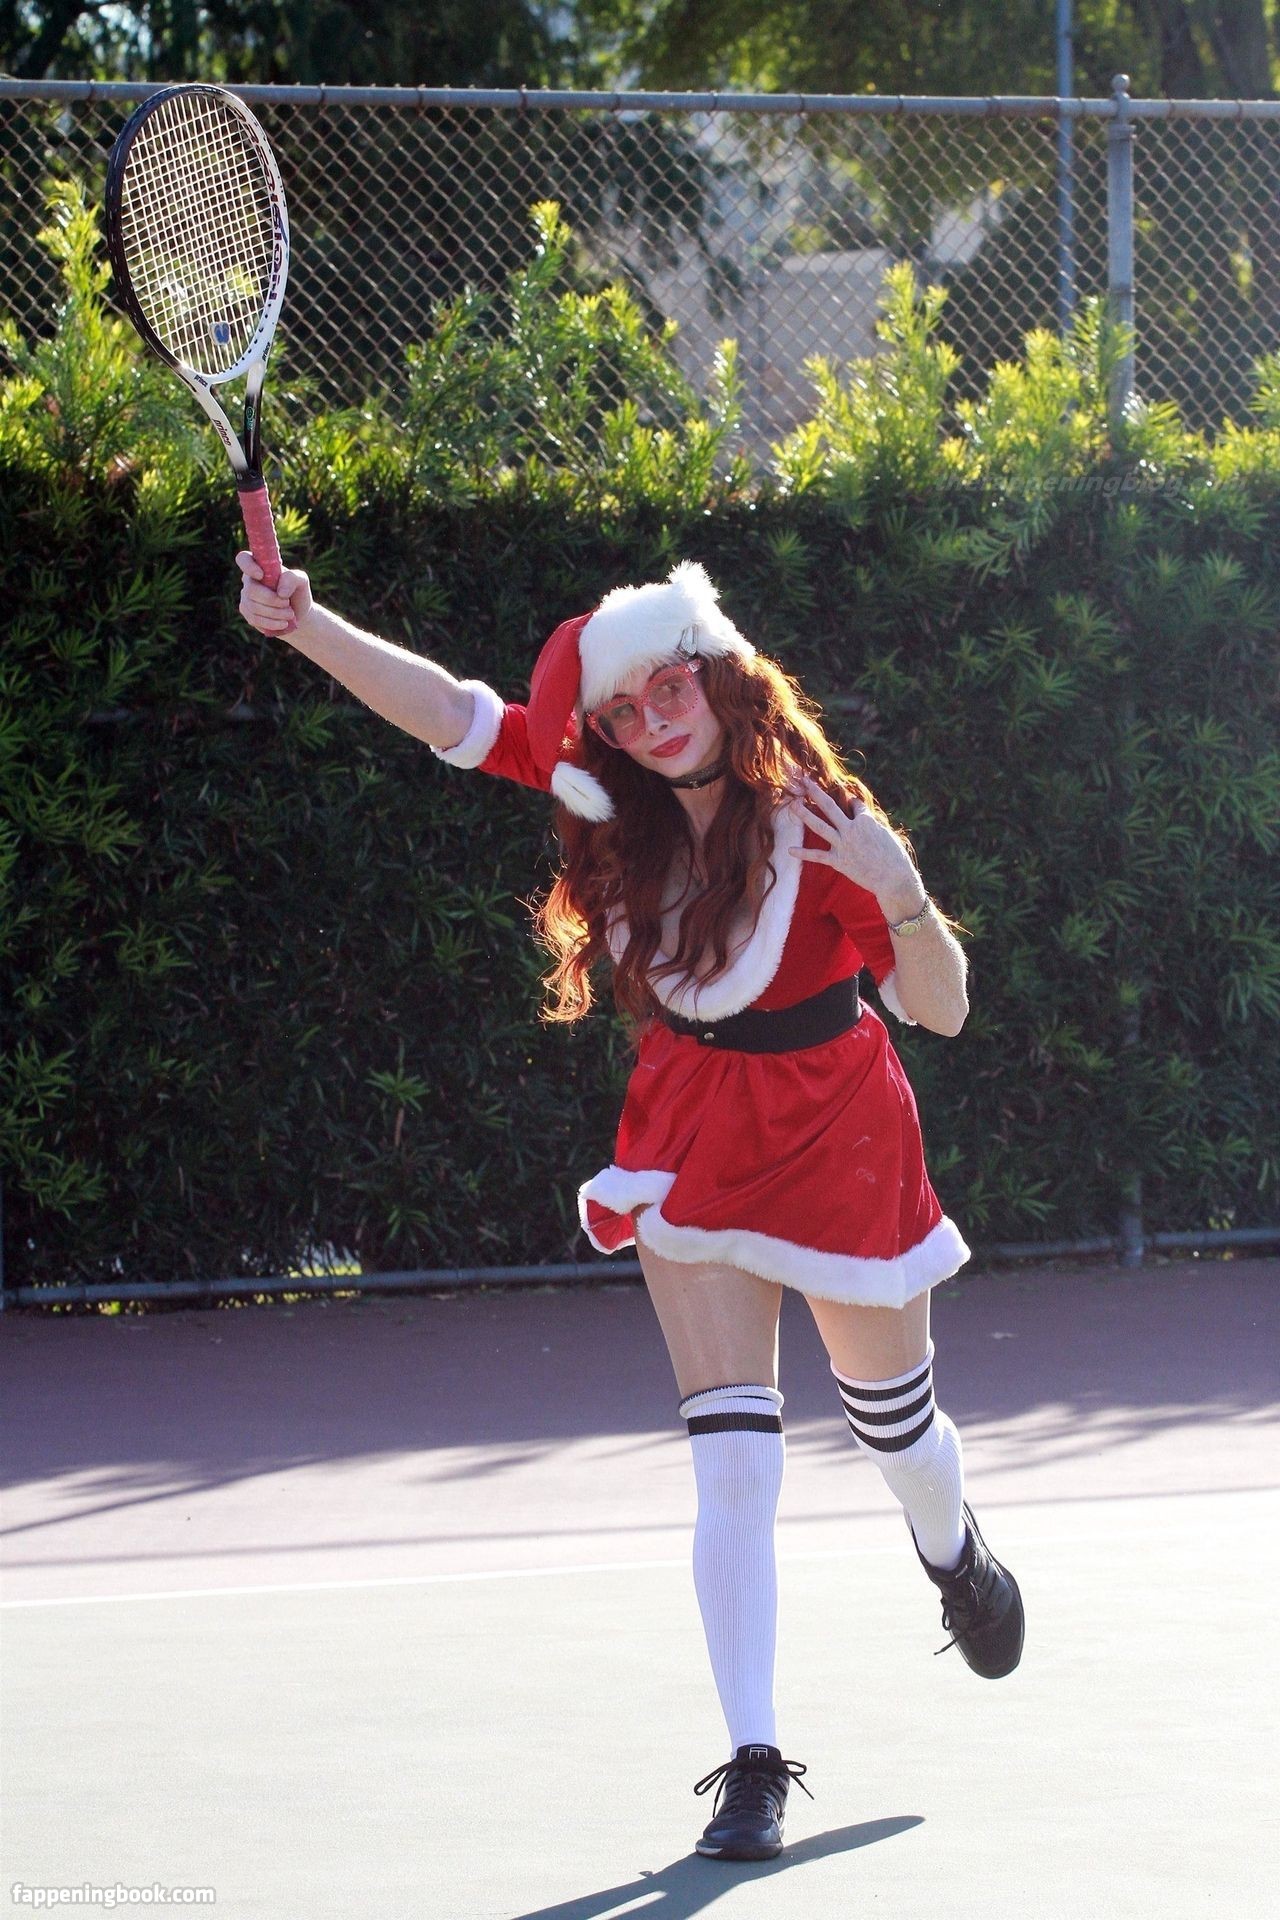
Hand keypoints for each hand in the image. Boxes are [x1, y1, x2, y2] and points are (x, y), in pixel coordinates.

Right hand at [236, 550, 312, 634]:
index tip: (261, 576)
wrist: (297, 614)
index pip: (243, 559)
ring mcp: (246, 596)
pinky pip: (254, 619)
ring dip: (275, 613)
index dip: (248, 566)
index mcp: (260, 565)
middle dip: (271, 600)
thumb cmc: (297, 592)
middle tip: (287, 604)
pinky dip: (271, 623)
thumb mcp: (301, 581)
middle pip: (251, 590)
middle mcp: (249, 579)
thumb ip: (292, 578)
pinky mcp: (247, 612)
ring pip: (253, 606)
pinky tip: (283, 623)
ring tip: (290, 615)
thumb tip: (280, 592)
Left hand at [791, 774, 923, 908]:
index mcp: (865, 820)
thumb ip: (871, 821)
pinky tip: (789, 850)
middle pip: (829, 806)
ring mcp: (843, 845)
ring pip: (819, 826)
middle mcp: (851, 829)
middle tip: (804, 781)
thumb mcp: (885, 832)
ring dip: (804, 814)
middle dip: (815, 792)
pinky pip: (817, 856)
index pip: (854, 804)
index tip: (850, 802)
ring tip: (792, 804)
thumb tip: (861, 813)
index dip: (852, 802)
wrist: (894, 878)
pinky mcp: (838, 861)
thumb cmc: (894, 855)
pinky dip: (803, 853)